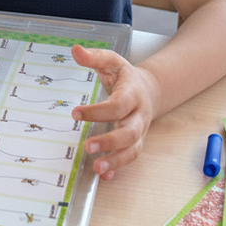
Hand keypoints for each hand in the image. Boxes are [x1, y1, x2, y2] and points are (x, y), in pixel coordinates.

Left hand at [70, 45, 159, 180]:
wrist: (150, 90)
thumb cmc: (125, 76)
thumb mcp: (112, 62)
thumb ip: (94, 57)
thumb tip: (75, 50)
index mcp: (132, 94)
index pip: (118, 105)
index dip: (97, 111)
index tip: (75, 113)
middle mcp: (138, 116)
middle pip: (130, 132)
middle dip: (110, 141)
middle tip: (87, 146)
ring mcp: (139, 131)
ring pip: (133, 150)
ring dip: (116, 160)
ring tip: (96, 169)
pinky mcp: (135, 142)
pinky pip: (130, 158)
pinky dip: (118, 168)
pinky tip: (104, 176)